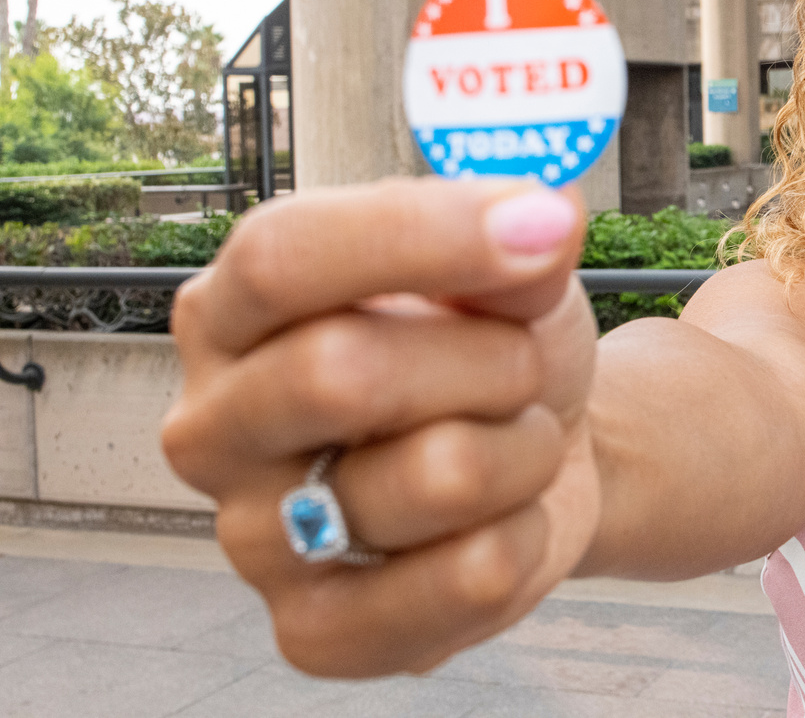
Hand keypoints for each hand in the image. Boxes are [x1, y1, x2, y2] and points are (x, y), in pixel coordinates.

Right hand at [161, 177, 600, 676]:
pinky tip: (505, 517)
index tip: (544, 225)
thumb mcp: (509, 273)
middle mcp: (214, 423)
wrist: (535, 448)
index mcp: (232, 308)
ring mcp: (251, 538)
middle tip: (526, 362)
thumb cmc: (492, 343)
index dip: (416, 234)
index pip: (278, 257)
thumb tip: (544, 220)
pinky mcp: (316, 631)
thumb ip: (516, 247)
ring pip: (439, 475)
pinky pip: (467, 579)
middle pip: (340, 371)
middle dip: (489, 357)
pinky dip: (526, 535)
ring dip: (523, 446)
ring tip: (511, 439)